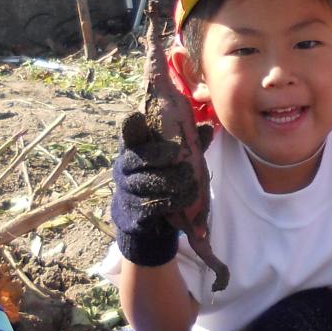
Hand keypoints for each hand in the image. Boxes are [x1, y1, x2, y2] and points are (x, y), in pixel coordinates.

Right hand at [110, 113, 198, 266]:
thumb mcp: (167, 160)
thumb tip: (208, 127)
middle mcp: (123, 168)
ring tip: (191, 180)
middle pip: (137, 158)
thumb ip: (186, 144)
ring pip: (147, 182)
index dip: (130, 126)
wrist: (137, 214)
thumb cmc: (155, 178)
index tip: (136, 116)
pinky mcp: (134, 210)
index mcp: (131, 150)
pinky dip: (173, 200)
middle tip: (181, 156)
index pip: (127, 135)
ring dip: (172, 181)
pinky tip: (187, 197)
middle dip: (159, 156)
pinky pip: (153, 204)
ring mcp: (126, 190)